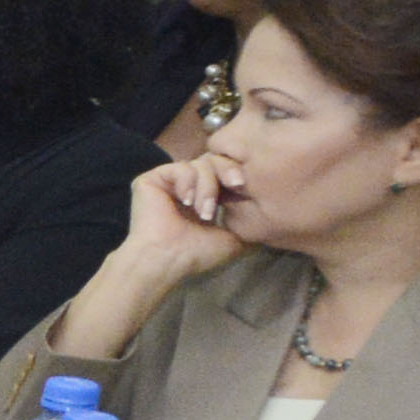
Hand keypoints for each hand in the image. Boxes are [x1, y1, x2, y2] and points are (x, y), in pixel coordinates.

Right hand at [116, 151, 254, 281]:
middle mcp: (184, 187)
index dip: (234, 174)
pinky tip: (186, 201)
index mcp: (201, 197)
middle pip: (212, 160)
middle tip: (236, 184)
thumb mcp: (233, 238)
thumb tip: (269, 219)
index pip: (221, 172)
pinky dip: (187, 181)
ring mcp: (167, 183)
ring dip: (207, 187)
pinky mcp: (150, 180)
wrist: (168, 259)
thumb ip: (248, 224)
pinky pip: (178, 167)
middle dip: (226, 171)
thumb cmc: (197, 254)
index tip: (242, 185)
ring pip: (198, 164)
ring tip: (203, 211)